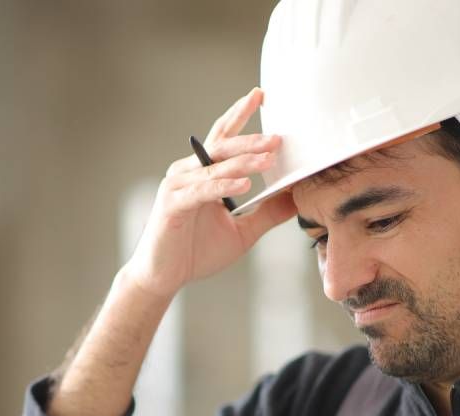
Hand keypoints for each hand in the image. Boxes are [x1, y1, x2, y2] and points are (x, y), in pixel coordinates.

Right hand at [122, 87, 298, 298]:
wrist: (163, 277)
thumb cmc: (196, 252)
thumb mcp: (243, 231)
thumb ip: (266, 213)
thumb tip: (296, 198)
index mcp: (201, 173)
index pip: (223, 137)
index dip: (240, 115)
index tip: (260, 95)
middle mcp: (187, 173)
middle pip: (222, 147)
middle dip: (251, 139)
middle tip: (277, 136)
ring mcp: (177, 186)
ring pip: (215, 168)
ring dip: (243, 162)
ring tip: (268, 157)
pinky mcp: (172, 205)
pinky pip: (203, 191)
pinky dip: (224, 187)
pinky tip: (244, 185)